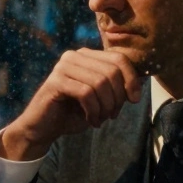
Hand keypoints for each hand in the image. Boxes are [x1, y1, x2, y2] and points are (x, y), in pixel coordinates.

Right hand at [0, 49, 142, 160]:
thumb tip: (139, 82)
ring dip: (105, 106)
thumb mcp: (101, 99)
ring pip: (100, 82)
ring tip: (101, 119)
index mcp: (87, 56)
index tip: (134, 100)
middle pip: (111, 71)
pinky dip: (93, 110)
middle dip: (117, 97)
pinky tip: (91, 120)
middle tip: (112, 115)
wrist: (43, 128)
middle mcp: (75, 55)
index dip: (131, 79)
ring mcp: (63, 66)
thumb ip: (116, 87)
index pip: (119, 58)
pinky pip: (86, 93)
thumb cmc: (73, 113)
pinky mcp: (55, 81)